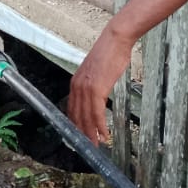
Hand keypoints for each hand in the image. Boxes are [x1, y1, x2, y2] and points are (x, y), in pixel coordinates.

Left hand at [67, 26, 135, 144]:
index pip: (72, 109)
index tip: (80, 136)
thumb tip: (97, 94)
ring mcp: (85, 88)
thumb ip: (93, 84)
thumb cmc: (110, 54)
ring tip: (96, 145)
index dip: (76, 124)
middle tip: (88, 147)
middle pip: (77, 116)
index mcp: (75, 83)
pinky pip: (96, 113)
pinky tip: (104, 134)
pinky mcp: (96, 89)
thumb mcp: (97, 72)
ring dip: (91, 133)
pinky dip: (100, 126)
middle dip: (82, 133)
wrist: (115, 41)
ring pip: (86, 117)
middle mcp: (77, 86)